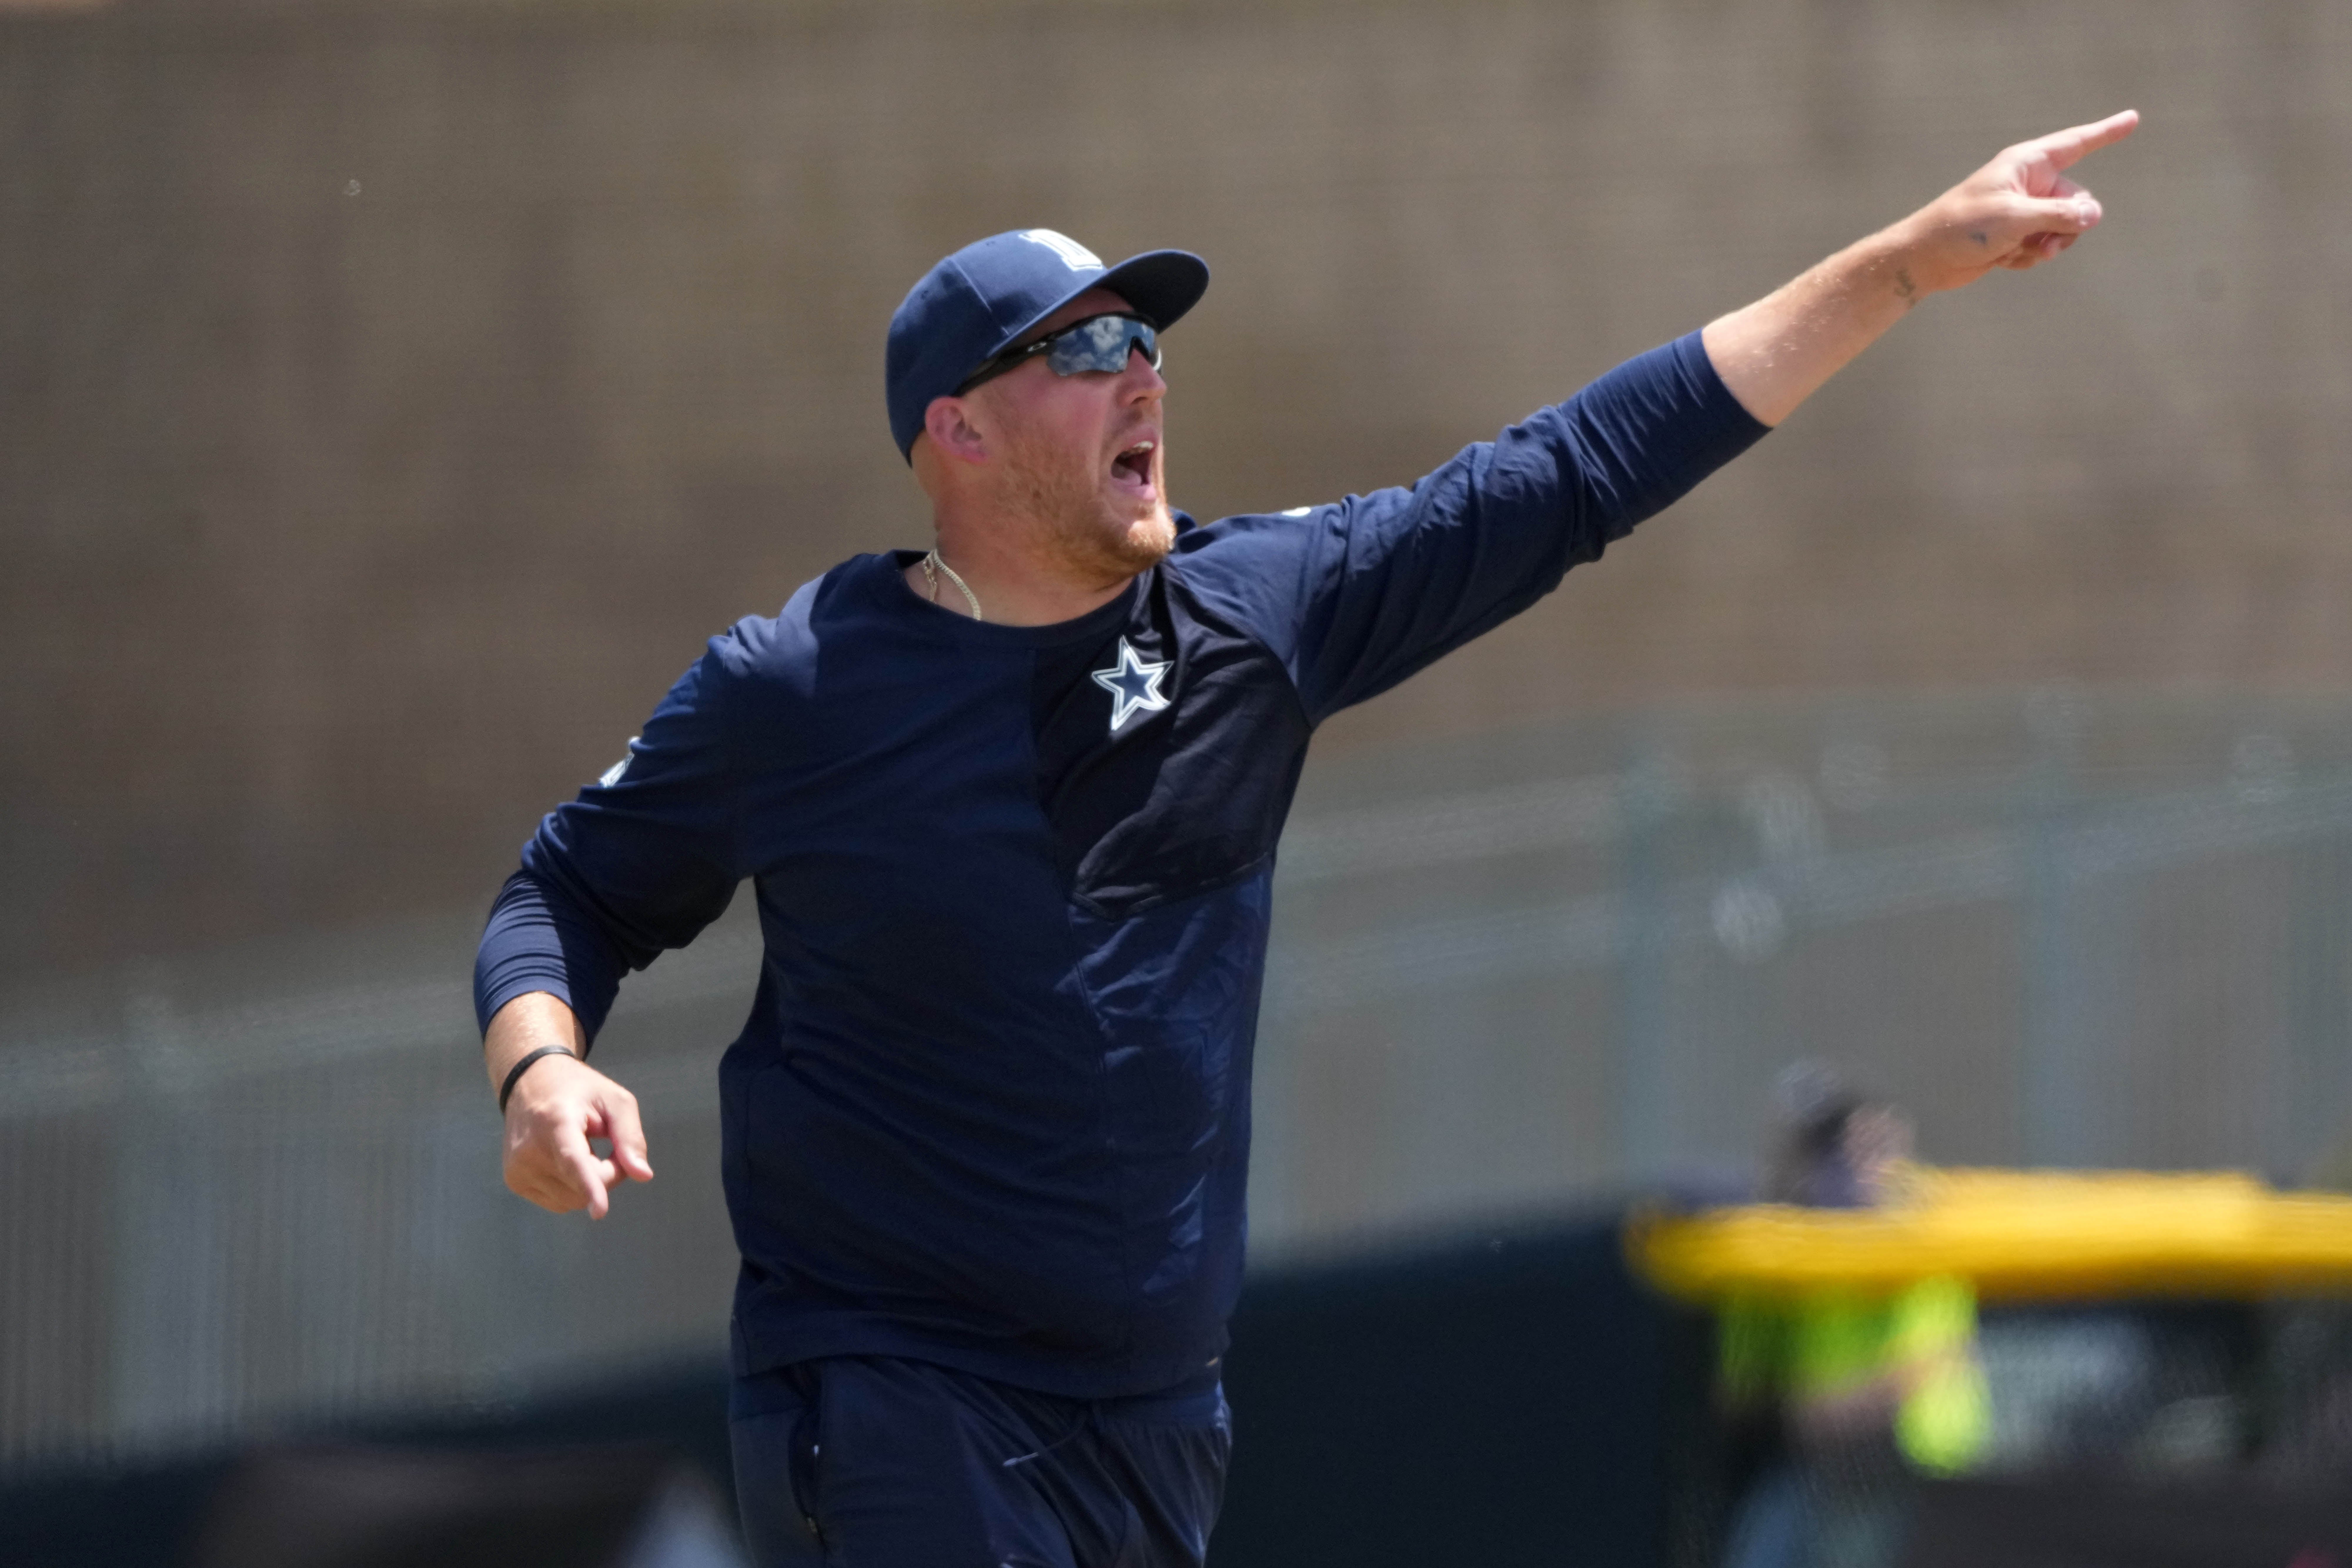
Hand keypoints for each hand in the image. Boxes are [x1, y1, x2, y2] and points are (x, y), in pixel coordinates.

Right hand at [501, 1050, 654, 1218]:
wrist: (530, 1082)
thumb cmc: (580, 1091)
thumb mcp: (615, 1101)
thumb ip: (630, 1137)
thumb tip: (643, 1176)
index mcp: (555, 1122)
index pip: (572, 1160)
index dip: (590, 1186)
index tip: (599, 1211)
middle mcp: (529, 1148)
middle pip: (582, 1188)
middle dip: (607, 1175)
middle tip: (608, 1146)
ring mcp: (517, 1168)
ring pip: (572, 1200)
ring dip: (589, 1183)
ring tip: (583, 1148)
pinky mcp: (514, 1181)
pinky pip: (559, 1202)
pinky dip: (572, 1187)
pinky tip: (566, 1160)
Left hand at [1897, 110, 2139, 295]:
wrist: (1927, 258)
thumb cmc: (1963, 227)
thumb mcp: (2016, 218)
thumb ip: (2058, 214)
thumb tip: (2093, 215)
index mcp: (2027, 163)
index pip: (2076, 143)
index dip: (2106, 132)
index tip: (2133, 119)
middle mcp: (2029, 183)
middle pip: (2078, 201)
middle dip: (2067, 226)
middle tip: (2045, 243)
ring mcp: (2025, 210)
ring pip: (2064, 228)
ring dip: (2047, 246)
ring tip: (2016, 252)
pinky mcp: (2017, 235)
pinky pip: (2044, 246)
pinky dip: (2029, 257)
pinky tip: (2003, 260)